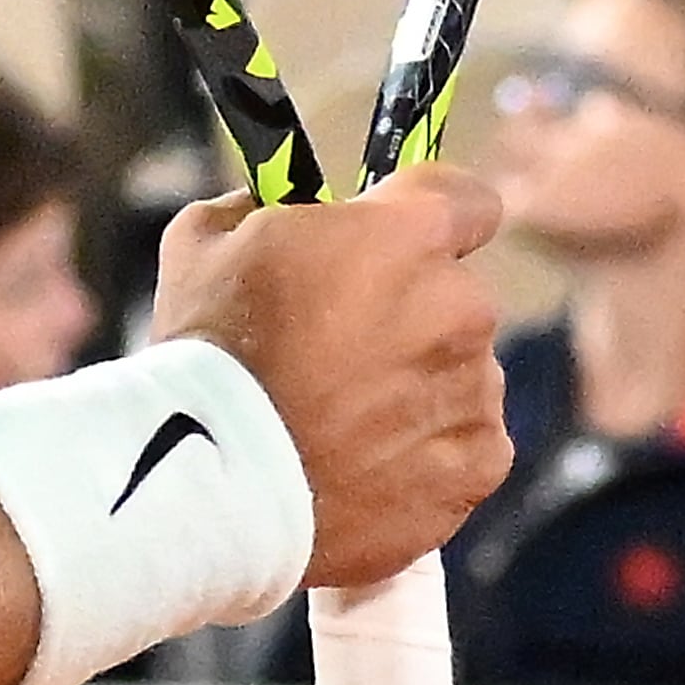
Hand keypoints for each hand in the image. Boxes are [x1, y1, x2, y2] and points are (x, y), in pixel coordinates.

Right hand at [153, 167, 513, 592]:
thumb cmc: (207, 354)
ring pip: (463, 371)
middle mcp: (460, 305)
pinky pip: (468, 441)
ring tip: (341, 417)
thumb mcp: (206, 240)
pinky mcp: (478, 465)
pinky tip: (366, 461)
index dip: (428, 218)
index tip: (395, 242)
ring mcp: (475, 389)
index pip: (468, 201)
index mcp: (407, 235)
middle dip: (407, 310)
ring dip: (417, 382)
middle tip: (337, 347)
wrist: (216, 484)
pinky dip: (429, 450)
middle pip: (455, 294)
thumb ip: (263, 206)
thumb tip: (275, 205)